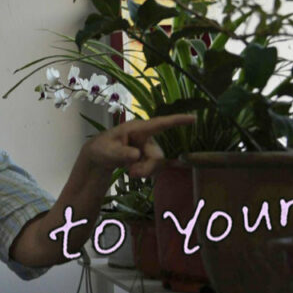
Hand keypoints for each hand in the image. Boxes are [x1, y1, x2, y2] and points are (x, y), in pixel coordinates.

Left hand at [80, 114, 194, 177]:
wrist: (99, 157)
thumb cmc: (102, 148)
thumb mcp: (107, 151)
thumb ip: (121, 153)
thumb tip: (137, 155)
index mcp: (138, 129)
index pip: (159, 124)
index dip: (176, 121)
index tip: (193, 118)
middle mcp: (147, 137)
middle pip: (157, 155)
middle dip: (147, 168)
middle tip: (131, 174)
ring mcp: (149, 148)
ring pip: (157, 164)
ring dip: (144, 171)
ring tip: (129, 172)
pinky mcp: (149, 157)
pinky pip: (154, 168)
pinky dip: (144, 173)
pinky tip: (132, 171)